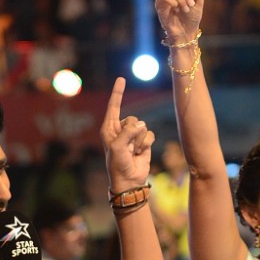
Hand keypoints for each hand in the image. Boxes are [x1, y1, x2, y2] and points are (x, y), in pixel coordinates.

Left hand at [101, 76, 154, 191]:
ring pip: (143, 126)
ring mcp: (132, 135)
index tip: (121, 79)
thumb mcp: (118, 147)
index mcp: (109, 128)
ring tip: (133, 152)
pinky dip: (146, 143)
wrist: (128, 180)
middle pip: (133, 118)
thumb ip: (128, 132)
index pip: (114, 106)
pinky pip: (150, 134)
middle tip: (127, 147)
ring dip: (139, 141)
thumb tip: (142, 124)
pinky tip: (140, 153)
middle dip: (132, 132)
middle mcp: (120, 129)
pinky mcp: (143, 141)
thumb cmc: (117, 164)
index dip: (118, 93)